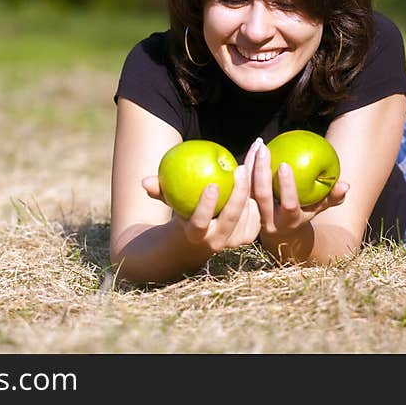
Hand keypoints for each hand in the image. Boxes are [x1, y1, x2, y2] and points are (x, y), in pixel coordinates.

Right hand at [141, 138, 263, 252]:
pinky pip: (257, 212)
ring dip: (253, 187)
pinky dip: (260, 190)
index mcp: (196, 235)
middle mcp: (217, 242)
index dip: (206, 206)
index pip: (201, 223)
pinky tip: (261, 167)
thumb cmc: (182, 211)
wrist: (200, 239)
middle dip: (239, 193)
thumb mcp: (170, 202)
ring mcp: (235, 241)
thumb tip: (143, 181)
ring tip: (254, 162)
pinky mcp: (249, 234)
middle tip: (240, 169)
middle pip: (231, 218)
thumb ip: (158, 191)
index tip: (212, 184)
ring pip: (249, 214)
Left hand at [252, 140, 348, 238]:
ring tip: (260, 144)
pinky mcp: (243, 205)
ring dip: (251, 165)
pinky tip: (255, 146)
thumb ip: (332, 198)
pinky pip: (243, 183)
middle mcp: (269, 220)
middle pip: (262, 196)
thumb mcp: (318, 208)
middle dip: (261, 172)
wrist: (278, 231)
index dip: (287, 186)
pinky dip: (247, 164)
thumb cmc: (303, 212)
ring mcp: (253, 214)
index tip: (284, 165)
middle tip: (265, 150)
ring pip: (248, 189)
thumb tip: (345, 185)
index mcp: (289, 221)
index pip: (289, 205)